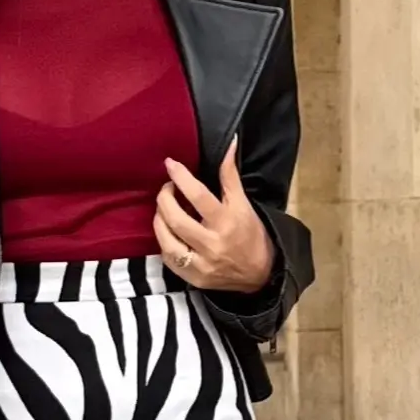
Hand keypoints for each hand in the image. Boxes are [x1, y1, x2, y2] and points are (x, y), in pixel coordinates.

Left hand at [155, 139, 274, 293]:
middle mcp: (213, 244)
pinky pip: (168, 258)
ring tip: (162, 209)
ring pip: (167, 240)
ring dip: (159, 220)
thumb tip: (231, 142)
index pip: (198, 196)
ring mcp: (201, 264)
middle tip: (166, 189)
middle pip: (176, 219)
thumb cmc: (251, 234)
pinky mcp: (193, 278)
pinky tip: (167, 231)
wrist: (259, 274)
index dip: (181, 177)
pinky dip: (164, 241)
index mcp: (228, 222)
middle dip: (164, 199)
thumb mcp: (243, 204)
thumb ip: (230, 175)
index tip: (170, 164)